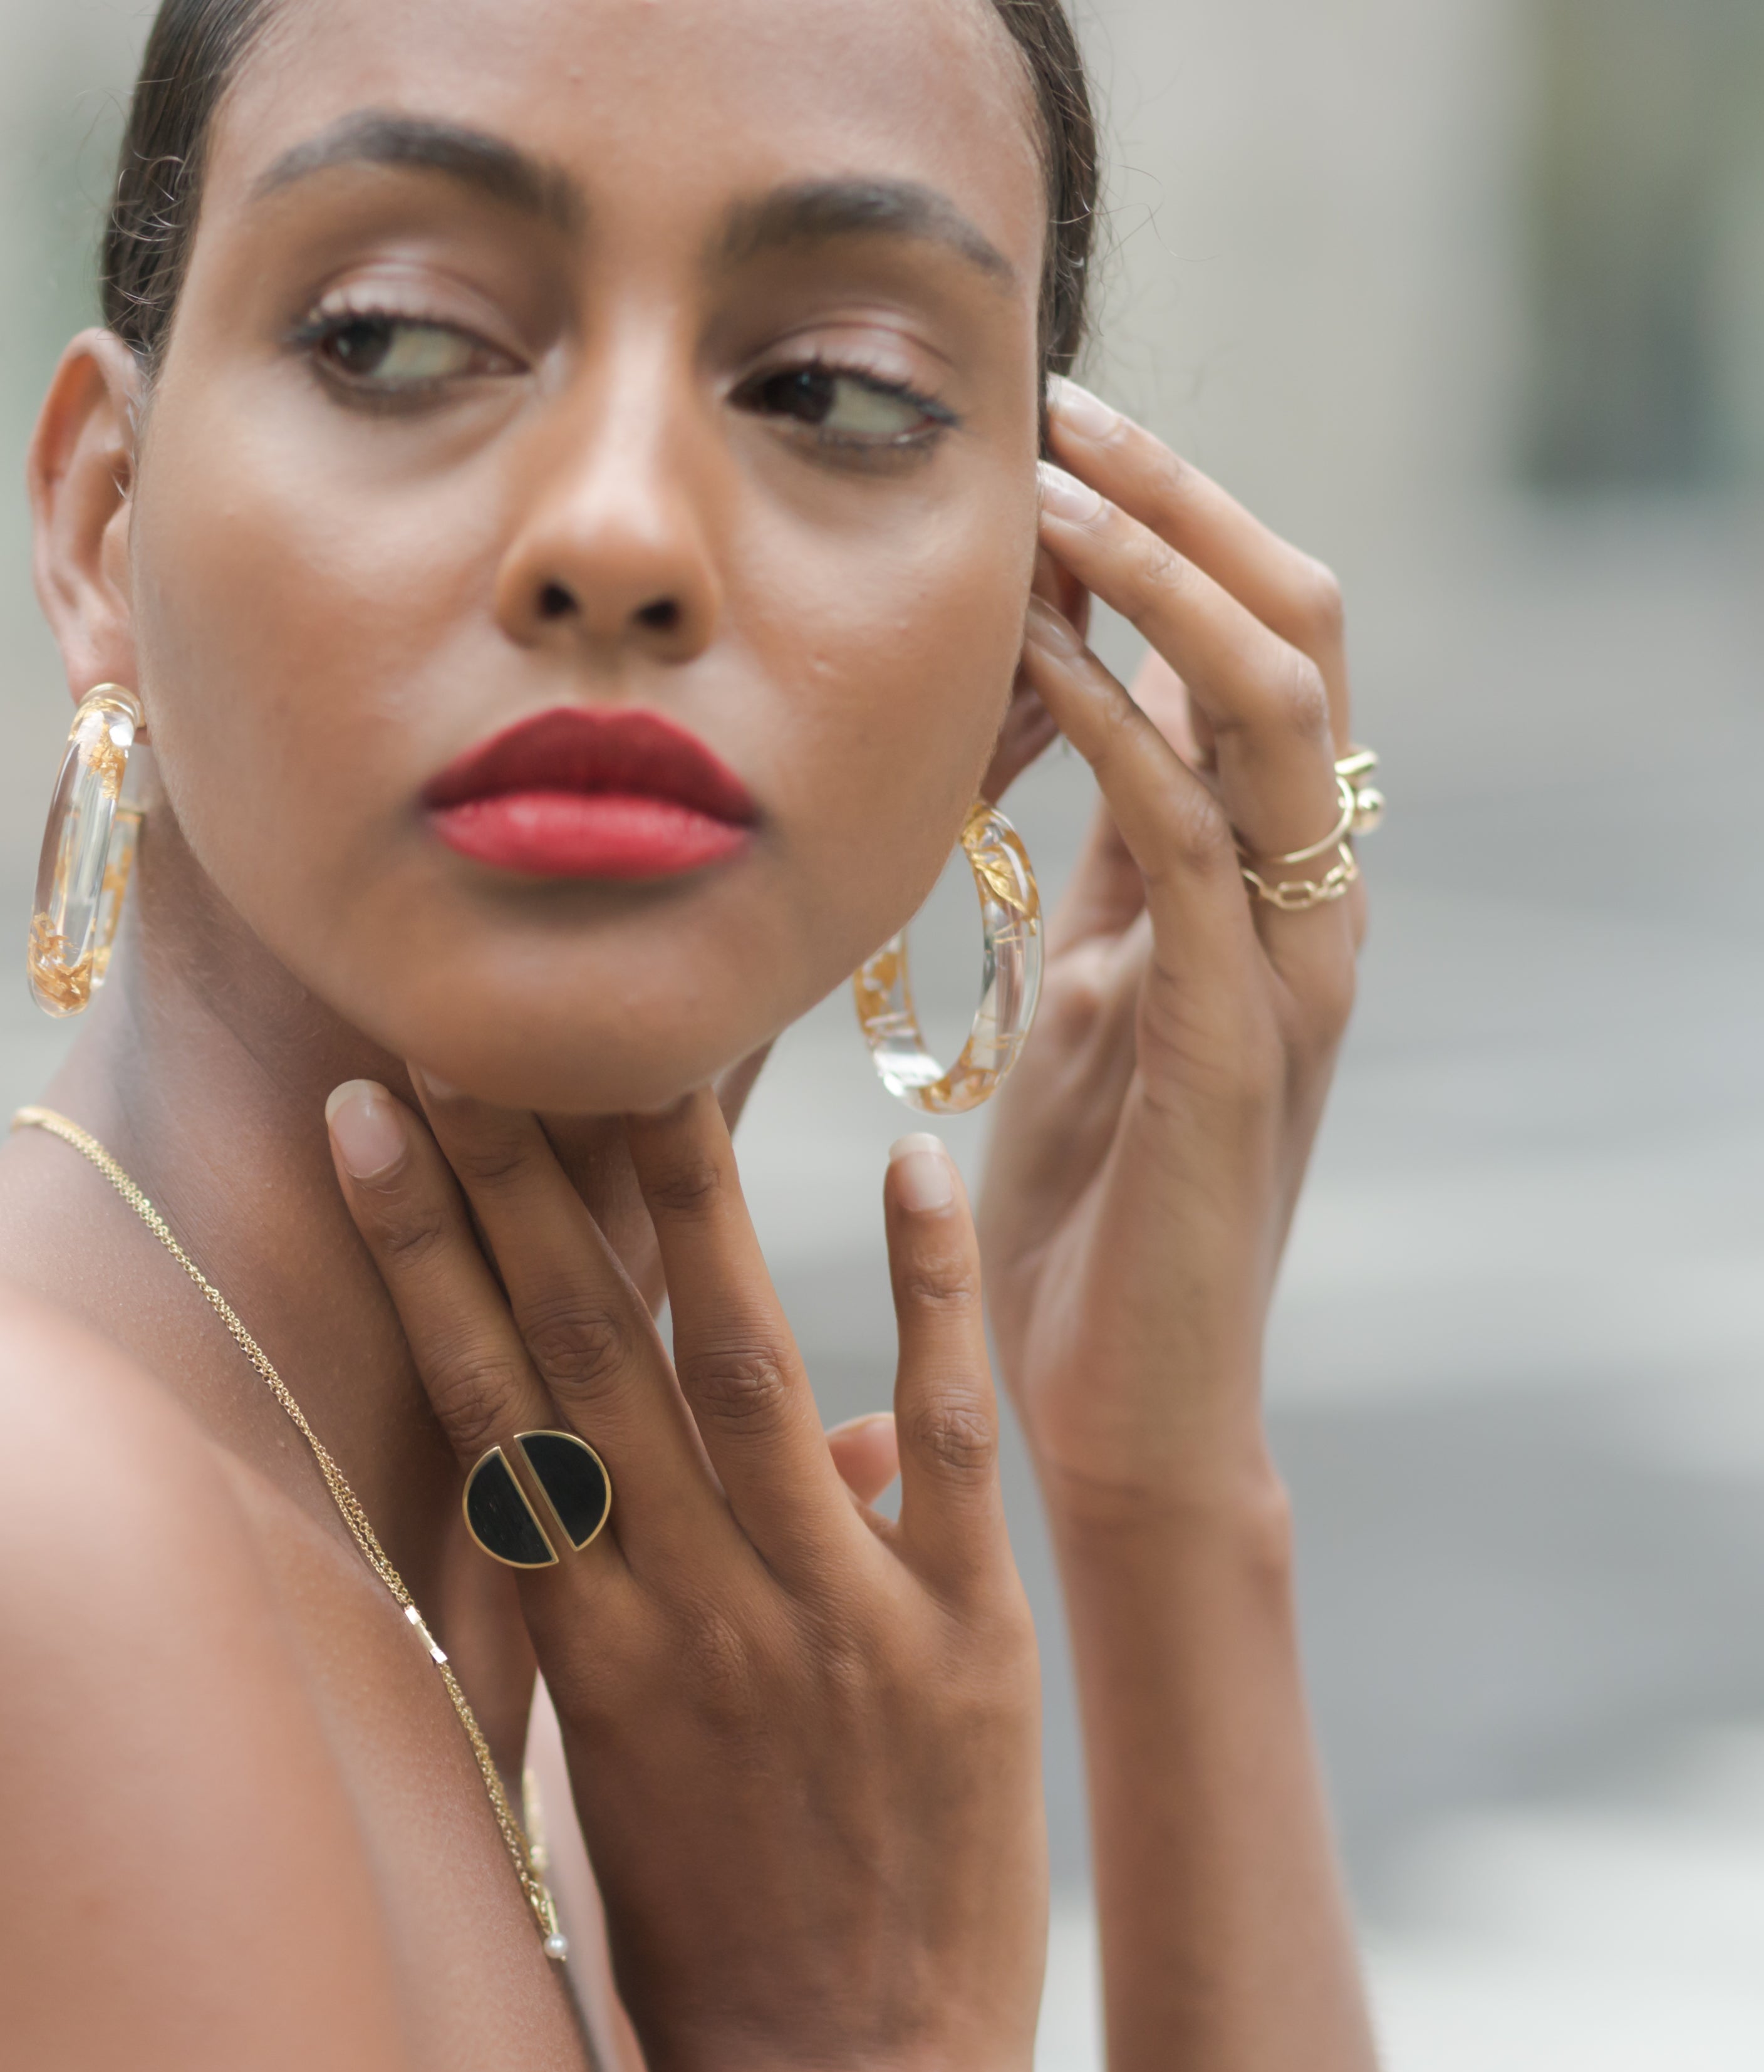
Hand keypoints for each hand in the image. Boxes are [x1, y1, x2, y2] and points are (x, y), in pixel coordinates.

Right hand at [326, 1078, 1046, 2071]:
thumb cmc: (712, 1942)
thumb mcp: (628, 1768)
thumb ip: (642, 1601)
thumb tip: (730, 1445)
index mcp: (586, 1640)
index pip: (488, 1398)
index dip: (424, 1250)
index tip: (369, 1117)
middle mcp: (689, 1607)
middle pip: (585, 1352)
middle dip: (516, 1183)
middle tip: (463, 1028)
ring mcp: (832, 1616)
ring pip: (739, 1364)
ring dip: (686, 1202)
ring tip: (647, 1059)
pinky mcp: (968, 1643)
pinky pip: (949, 1440)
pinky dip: (930, 1299)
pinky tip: (908, 1167)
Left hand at [990, 381, 1362, 1514]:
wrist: (1123, 1405)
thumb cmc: (1088, 1211)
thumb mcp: (1085, 996)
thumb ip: (1102, 871)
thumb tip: (1059, 732)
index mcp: (1255, 881)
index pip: (1250, 646)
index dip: (1167, 524)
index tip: (1048, 430)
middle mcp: (1299, 898)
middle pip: (1288, 632)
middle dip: (1179, 505)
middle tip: (1056, 406)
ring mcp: (1283, 964)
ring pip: (1265, 710)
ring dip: (1153, 583)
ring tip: (1044, 492)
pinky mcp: (1234, 1040)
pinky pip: (1193, 845)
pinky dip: (1120, 733)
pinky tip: (1030, 662)